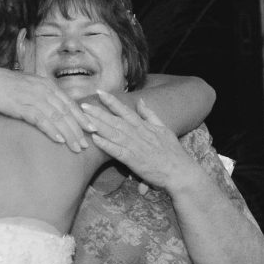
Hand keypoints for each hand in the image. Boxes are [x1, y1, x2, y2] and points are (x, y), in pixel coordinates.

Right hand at [0, 69, 93, 151]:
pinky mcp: (23, 106)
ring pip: (57, 118)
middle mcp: (44, 90)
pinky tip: (59, 140)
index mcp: (48, 85)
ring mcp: (34, 98)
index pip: (70, 103)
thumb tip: (57, 109)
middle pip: (66, 113)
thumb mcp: (31, 86)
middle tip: (87, 144)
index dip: (82, 117)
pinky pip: (41, 120)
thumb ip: (45, 95)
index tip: (92, 129)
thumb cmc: (8, 86)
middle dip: (79, 130)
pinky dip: (52, 131)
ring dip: (69, 134)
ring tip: (76, 147)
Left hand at [84, 91, 201, 192]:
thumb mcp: (164, 128)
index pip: (126, 111)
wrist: (180, 171)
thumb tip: (141, 101)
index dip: (112, 101)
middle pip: (115, 121)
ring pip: (114, 133)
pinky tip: (96, 139)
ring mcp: (136, 146)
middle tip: (83, 105)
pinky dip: (107, 145)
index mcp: (145, 126)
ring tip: (84, 118)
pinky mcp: (134, 160)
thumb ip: (150, 115)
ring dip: (99, 125)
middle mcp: (139, 134)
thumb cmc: (173, 152)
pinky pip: (117, 151)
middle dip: (98, 112)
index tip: (100, 92)